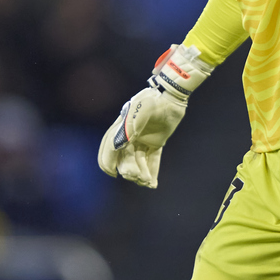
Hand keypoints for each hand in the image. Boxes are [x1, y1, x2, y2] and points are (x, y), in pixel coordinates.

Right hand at [98, 44, 213, 188]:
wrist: (171, 95)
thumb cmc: (153, 100)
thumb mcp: (140, 111)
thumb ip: (129, 128)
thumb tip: (119, 146)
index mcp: (121, 128)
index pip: (109, 148)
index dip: (108, 162)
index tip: (113, 174)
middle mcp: (130, 136)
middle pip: (124, 159)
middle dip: (130, 170)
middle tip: (140, 177)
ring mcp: (143, 140)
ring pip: (138, 162)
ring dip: (141, 174)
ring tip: (148, 182)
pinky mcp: (156, 142)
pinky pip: (152, 160)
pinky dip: (152, 172)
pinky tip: (153, 184)